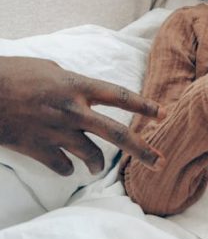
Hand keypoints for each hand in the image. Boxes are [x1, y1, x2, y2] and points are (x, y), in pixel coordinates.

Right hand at [0, 57, 162, 174]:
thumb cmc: (11, 74)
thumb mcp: (48, 69)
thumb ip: (71, 83)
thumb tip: (82, 92)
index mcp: (77, 86)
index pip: (120, 96)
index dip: (144, 106)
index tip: (163, 114)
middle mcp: (72, 110)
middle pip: (117, 134)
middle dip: (142, 150)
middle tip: (159, 162)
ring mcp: (55, 131)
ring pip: (91, 156)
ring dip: (97, 164)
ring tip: (97, 167)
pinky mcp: (37, 148)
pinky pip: (62, 166)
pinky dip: (67, 169)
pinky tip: (67, 168)